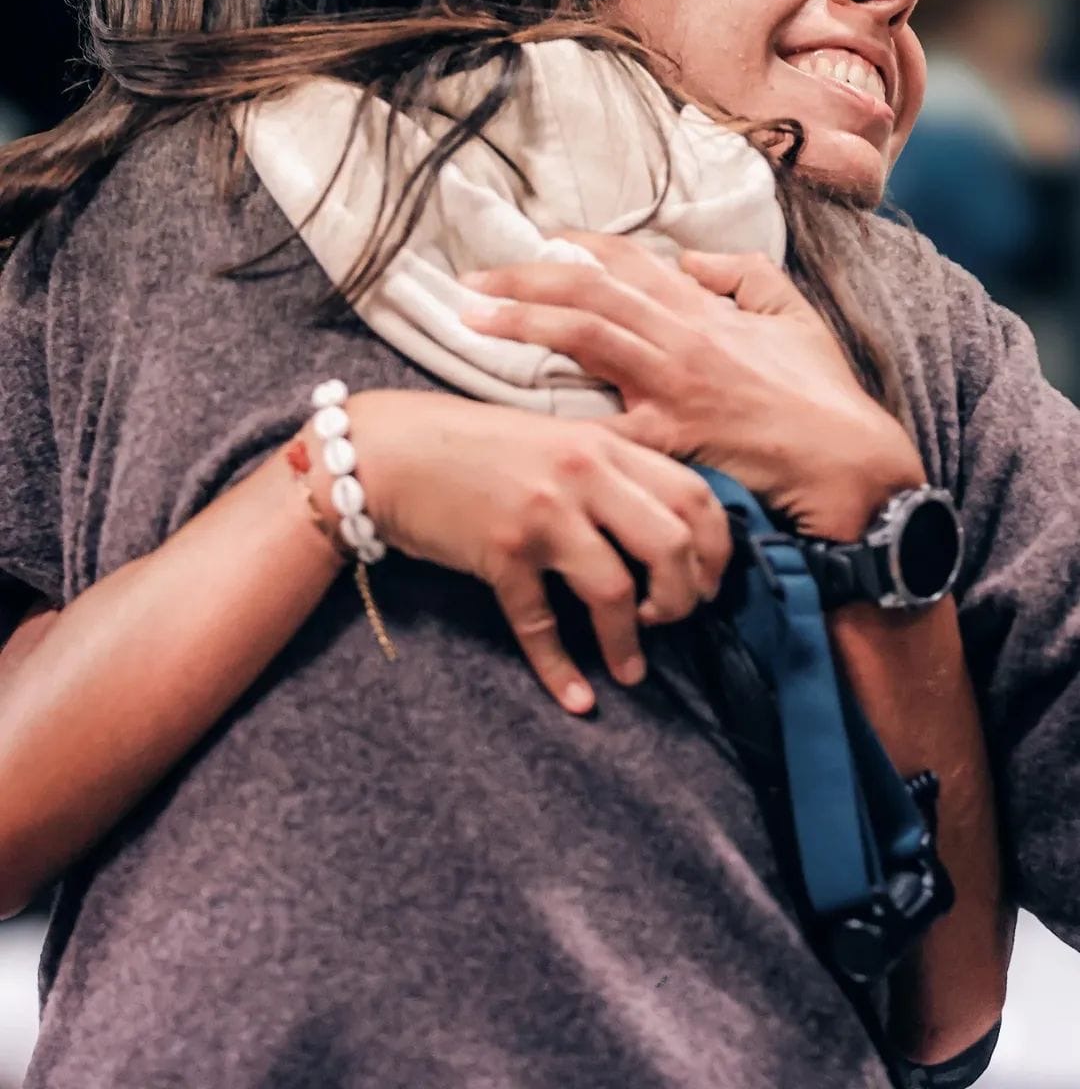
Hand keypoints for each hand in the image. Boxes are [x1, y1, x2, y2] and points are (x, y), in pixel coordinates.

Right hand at [306, 391, 731, 713]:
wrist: (391, 449)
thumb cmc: (476, 445)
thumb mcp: (556, 439)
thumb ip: (609, 470)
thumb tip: (667, 527)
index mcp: (605, 443)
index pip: (695, 495)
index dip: (716, 549)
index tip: (709, 581)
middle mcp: (584, 473)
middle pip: (672, 544)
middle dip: (687, 596)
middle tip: (674, 620)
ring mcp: (543, 514)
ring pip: (616, 589)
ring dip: (630, 641)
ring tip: (632, 669)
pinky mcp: (501, 552)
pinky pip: (541, 624)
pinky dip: (560, 669)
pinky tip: (575, 698)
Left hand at [460, 234, 923, 539]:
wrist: (846, 462)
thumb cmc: (823, 395)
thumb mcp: (795, 315)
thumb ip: (745, 276)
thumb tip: (693, 258)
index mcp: (706, 309)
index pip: (630, 263)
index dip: (580, 247)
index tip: (539, 241)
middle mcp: (681, 337)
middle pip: (590, 293)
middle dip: (524, 280)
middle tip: (470, 279)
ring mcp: (672, 387)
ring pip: (585, 337)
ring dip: (523, 321)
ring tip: (473, 315)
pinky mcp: (670, 439)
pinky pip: (604, 428)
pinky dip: (558, 422)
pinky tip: (511, 416)